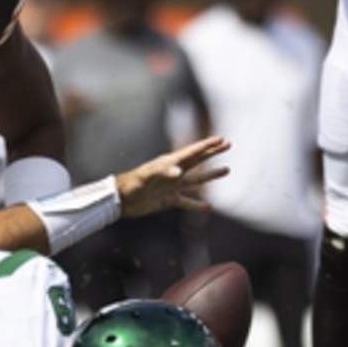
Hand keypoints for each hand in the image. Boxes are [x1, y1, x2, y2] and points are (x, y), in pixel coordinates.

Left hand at [115, 136, 230, 217]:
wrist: (120, 200)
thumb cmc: (131, 184)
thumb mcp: (146, 176)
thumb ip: (162, 173)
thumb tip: (179, 172)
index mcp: (169, 163)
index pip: (192, 152)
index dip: (207, 145)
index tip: (221, 139)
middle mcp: (173, 173)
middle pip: (197, 161)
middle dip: (212, 152)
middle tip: (227, 144)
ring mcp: (171, 186)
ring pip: (196, 180)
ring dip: (211, 176)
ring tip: (226, 170)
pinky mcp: (168, 200)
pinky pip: (186, 202)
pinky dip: (197, 205)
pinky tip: (208, 207)